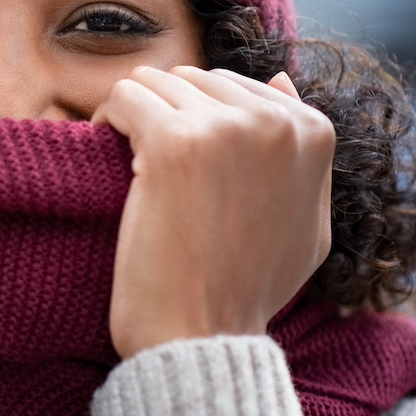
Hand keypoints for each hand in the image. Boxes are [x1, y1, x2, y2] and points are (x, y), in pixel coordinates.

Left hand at [91, 67, 334, 358]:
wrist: (202, 336)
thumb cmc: (245, 287)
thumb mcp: (306, 220)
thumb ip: (300, 153)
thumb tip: (278, 79)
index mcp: (312, 132)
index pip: (231, 86)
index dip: (194, 119)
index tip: (177, 161)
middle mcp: (274, 122)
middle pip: (190, 79)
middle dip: (163, 113)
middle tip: (145, 162)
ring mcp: (224, 129)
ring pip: (153, 82)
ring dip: (133, 117)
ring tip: (126, 161)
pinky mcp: (173, 143)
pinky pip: (123, 97)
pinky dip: (106, 120)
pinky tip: (103, 153)